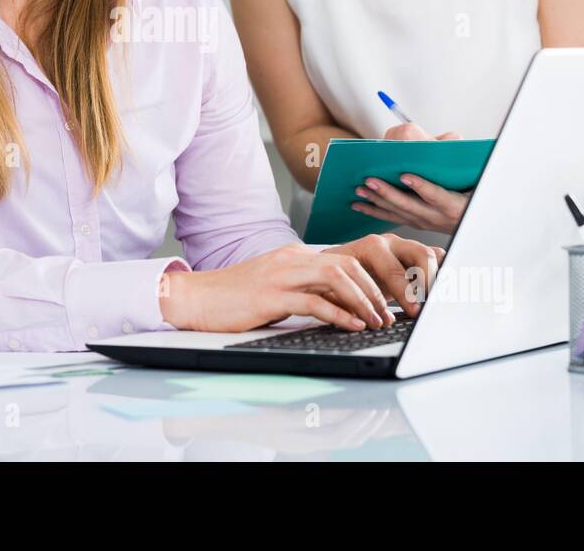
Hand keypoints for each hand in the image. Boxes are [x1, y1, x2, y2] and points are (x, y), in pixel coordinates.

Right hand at [159, 245, 393, 332]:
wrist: (195, 297)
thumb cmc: (234, 297)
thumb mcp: (276, 288)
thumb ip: (305, 290)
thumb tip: (340, 306)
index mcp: (295, 256)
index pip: (345, 260)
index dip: (372, 281)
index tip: (386, 303)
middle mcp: (291, 259)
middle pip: (348, 264)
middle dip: (375, 290)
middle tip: (388, 315)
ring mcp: (281, 275)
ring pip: (337, 277)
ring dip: (363, 301)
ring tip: (376, 322)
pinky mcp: (270, 295)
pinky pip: (314, 301)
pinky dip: (339, 314)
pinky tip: (352, 326)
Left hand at [321, 233, 443, 316]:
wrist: (333, 266)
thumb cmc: (336, 279)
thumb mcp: (339, 290)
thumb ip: (355, 303)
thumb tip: (377, 321)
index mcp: (371, 247)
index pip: (395, 269)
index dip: (406, 292)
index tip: (414, 311)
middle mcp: (390, 243)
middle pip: (422, 254)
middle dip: (429, 282)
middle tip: (429, 306)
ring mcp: (404, 247)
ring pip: (433, 255)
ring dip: (438, 278)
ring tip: (436, 300)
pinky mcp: (414, 256)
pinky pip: (436, 259)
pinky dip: (441, 275)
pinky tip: (437, 293)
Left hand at [351, 122, 469, 233]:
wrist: (473, 218)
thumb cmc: (472, 191)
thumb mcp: (475, 177)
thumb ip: (461, 157)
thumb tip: (451, 138)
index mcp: (454, 205)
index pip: (436, 195)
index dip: (421, 186)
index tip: (405, 176)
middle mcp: (437, 217)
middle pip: (410, 205)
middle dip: (388, 193)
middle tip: (370, 180)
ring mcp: (425, 222)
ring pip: (397, 212)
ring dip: (377, 200)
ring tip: (361, 189)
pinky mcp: (414, 222)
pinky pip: (391, 217)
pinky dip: (374, 211)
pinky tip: (358, 204)